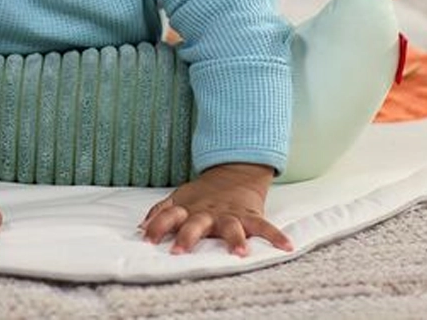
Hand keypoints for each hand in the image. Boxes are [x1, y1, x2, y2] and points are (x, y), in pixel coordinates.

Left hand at [139, 163, 292, 255]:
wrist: (233, 172)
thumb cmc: (202, 194)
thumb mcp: (179, 198)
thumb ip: (161, 213)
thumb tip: (140, 229)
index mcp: (189, 209)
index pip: (168, 215)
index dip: (157, 226)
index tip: (147, 240)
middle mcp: (207, 213)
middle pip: (195, 223)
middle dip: (187, 237)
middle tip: (179, 251)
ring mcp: (229, 214)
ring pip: (230, 226)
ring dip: (234, 239)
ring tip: (239, 253)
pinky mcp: (250, 215)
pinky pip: (264, 226)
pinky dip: (276, 236)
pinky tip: (286, 246)